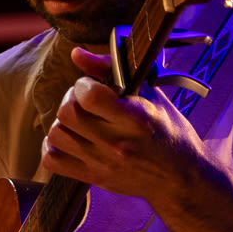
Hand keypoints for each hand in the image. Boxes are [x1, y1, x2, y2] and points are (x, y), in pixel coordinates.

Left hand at [40, 47, 207, 208]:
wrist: (181, 177)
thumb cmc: (168, 131)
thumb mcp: (152, 97)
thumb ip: (113, 71)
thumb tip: (77, 53)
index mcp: (136, 119)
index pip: (89, 96)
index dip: (83, 85)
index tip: (91, 86)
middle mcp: (117, 142)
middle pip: (67, 113)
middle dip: (71, 99)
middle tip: (84, 101)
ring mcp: (103, 162)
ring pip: (56, 134)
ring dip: (63, 122)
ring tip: (79, 120)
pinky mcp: (93, 178)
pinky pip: (51, 161)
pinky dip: (52, 147)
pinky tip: (69, 139)